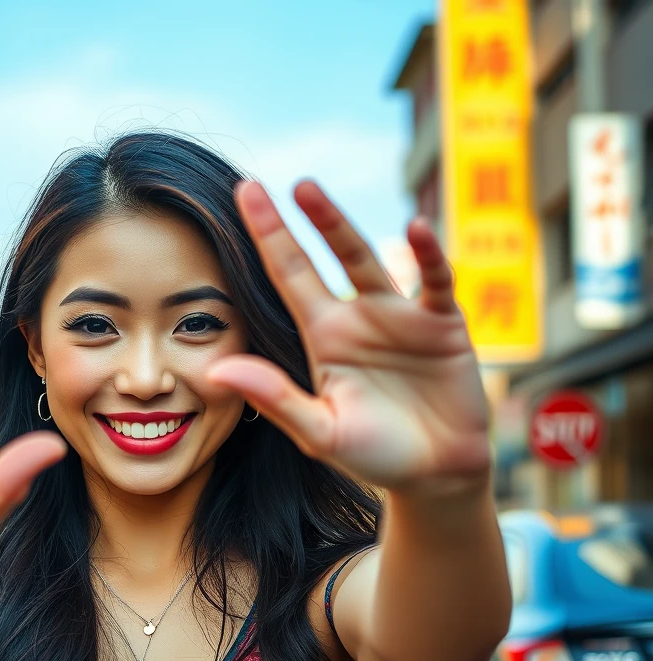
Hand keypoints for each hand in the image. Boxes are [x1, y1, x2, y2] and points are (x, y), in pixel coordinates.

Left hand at [207, 180, 491, 494]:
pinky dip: (429, 257)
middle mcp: (356, 316)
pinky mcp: (442, 324)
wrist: (435, 473)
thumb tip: (217, 369)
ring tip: (307, 191)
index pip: (287, 277)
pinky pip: (435, 282)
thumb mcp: (320, 432)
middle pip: (321, 257)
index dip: (266, 238)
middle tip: (256, 186)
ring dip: (337, 226)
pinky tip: (416, 230)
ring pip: (366, 260)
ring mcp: (399, 315)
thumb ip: (275, 398)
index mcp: (324, 336)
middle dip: (293, 221)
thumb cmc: (376, 455)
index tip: (241, 195)